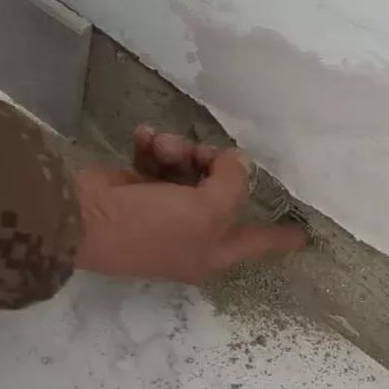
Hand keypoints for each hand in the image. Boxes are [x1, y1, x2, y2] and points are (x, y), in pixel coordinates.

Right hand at [74, 127, 306, 282]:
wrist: (83, 220)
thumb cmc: (153, 227)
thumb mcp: (206, 211)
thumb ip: (233, 183)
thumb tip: (236, 162)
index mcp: (214, 250)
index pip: (258, 243)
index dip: (281, 238)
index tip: (305, 236)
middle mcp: (193, 234)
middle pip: (223, 192)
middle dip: (214, 165)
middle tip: (201, 152)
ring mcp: (166, 213)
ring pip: (190, 170)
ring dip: (178, 151)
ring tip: (160, 145)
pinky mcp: (141, 192)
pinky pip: (160, 163)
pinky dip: (153, 148)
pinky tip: (143, 138)